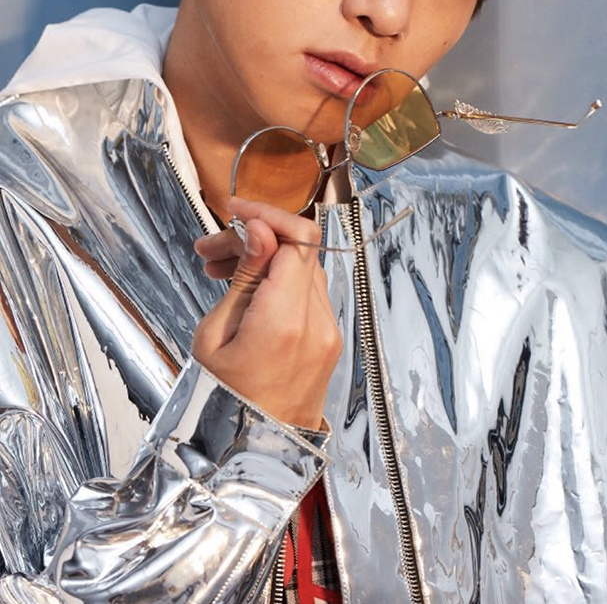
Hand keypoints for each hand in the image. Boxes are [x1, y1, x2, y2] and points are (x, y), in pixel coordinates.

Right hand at [192, 197, 342, 429]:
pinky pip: (308, 296)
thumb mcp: (215, 336)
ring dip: (266, 259)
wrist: (248, 459)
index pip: (298, 239)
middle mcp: (318, 324)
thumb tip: (262, 231)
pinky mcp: (329, 342)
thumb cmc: (221, 405)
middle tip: (211, 249)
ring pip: (303, 270)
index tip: (235, 213)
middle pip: (300, 250)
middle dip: (257, 238)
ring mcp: (329, 334)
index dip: (267, 215)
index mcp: (287, 321)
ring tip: (220, 270)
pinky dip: (280, 283)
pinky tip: (247, 291)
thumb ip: (245, 278)